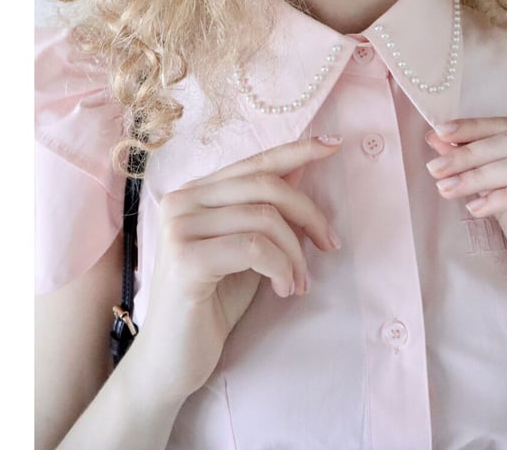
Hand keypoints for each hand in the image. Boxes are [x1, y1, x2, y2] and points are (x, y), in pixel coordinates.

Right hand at [130, 135, 341, 403]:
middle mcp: (182, 201)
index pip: (255, 161)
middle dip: (308, 213)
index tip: (335, 145)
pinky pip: (254, 247)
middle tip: (329, 245)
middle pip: (265, 185)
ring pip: (264, 218)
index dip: (298, 150)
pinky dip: (281, 267)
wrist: (171, 361)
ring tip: (299, 283)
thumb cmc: (213, 304)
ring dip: (295, 253)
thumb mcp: (249, 249)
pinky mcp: (185, 259)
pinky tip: (285, 290)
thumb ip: (266, 209)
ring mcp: (179, 228)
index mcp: (196, 192)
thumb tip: (301, 166)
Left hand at [425, 118, 506, 312]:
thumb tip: (437, 140)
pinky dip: (505, 197)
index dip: (472, 128)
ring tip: (447, 189)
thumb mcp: (501, 198)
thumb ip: (477, 169)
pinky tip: (476, 208)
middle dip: (469, 155)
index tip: (436, 135)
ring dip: (480, 176)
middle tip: (435, 167)